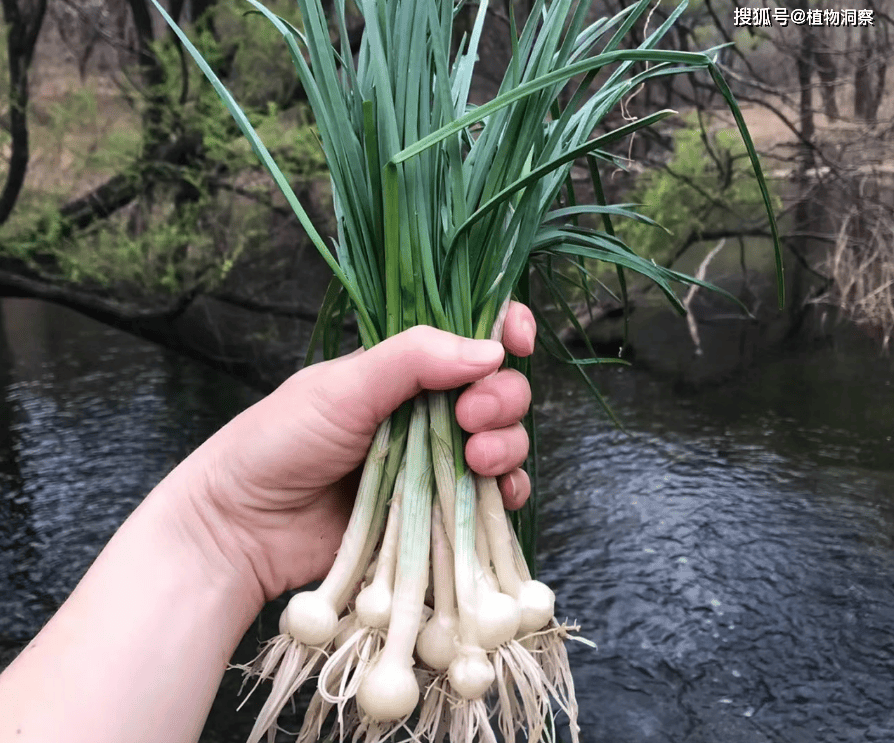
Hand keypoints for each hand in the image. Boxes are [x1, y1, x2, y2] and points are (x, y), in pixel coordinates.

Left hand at [185, 302, 535, 599]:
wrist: (244, 529)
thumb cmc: (279, 442)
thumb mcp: (343, 387)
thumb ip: (414, 359)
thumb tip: (492, 349)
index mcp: (402, 369)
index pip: (469, 338)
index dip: (504, 331)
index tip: (518, 339)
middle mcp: (426, 412)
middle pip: (498, 391)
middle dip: (501, 398)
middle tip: (470, 417)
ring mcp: (433, 463)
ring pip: (503, 443)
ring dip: (507, 446)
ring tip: (475, 459)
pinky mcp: (436, 513)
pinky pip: (491, 500)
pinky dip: (507, 494)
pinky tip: (498, 494)